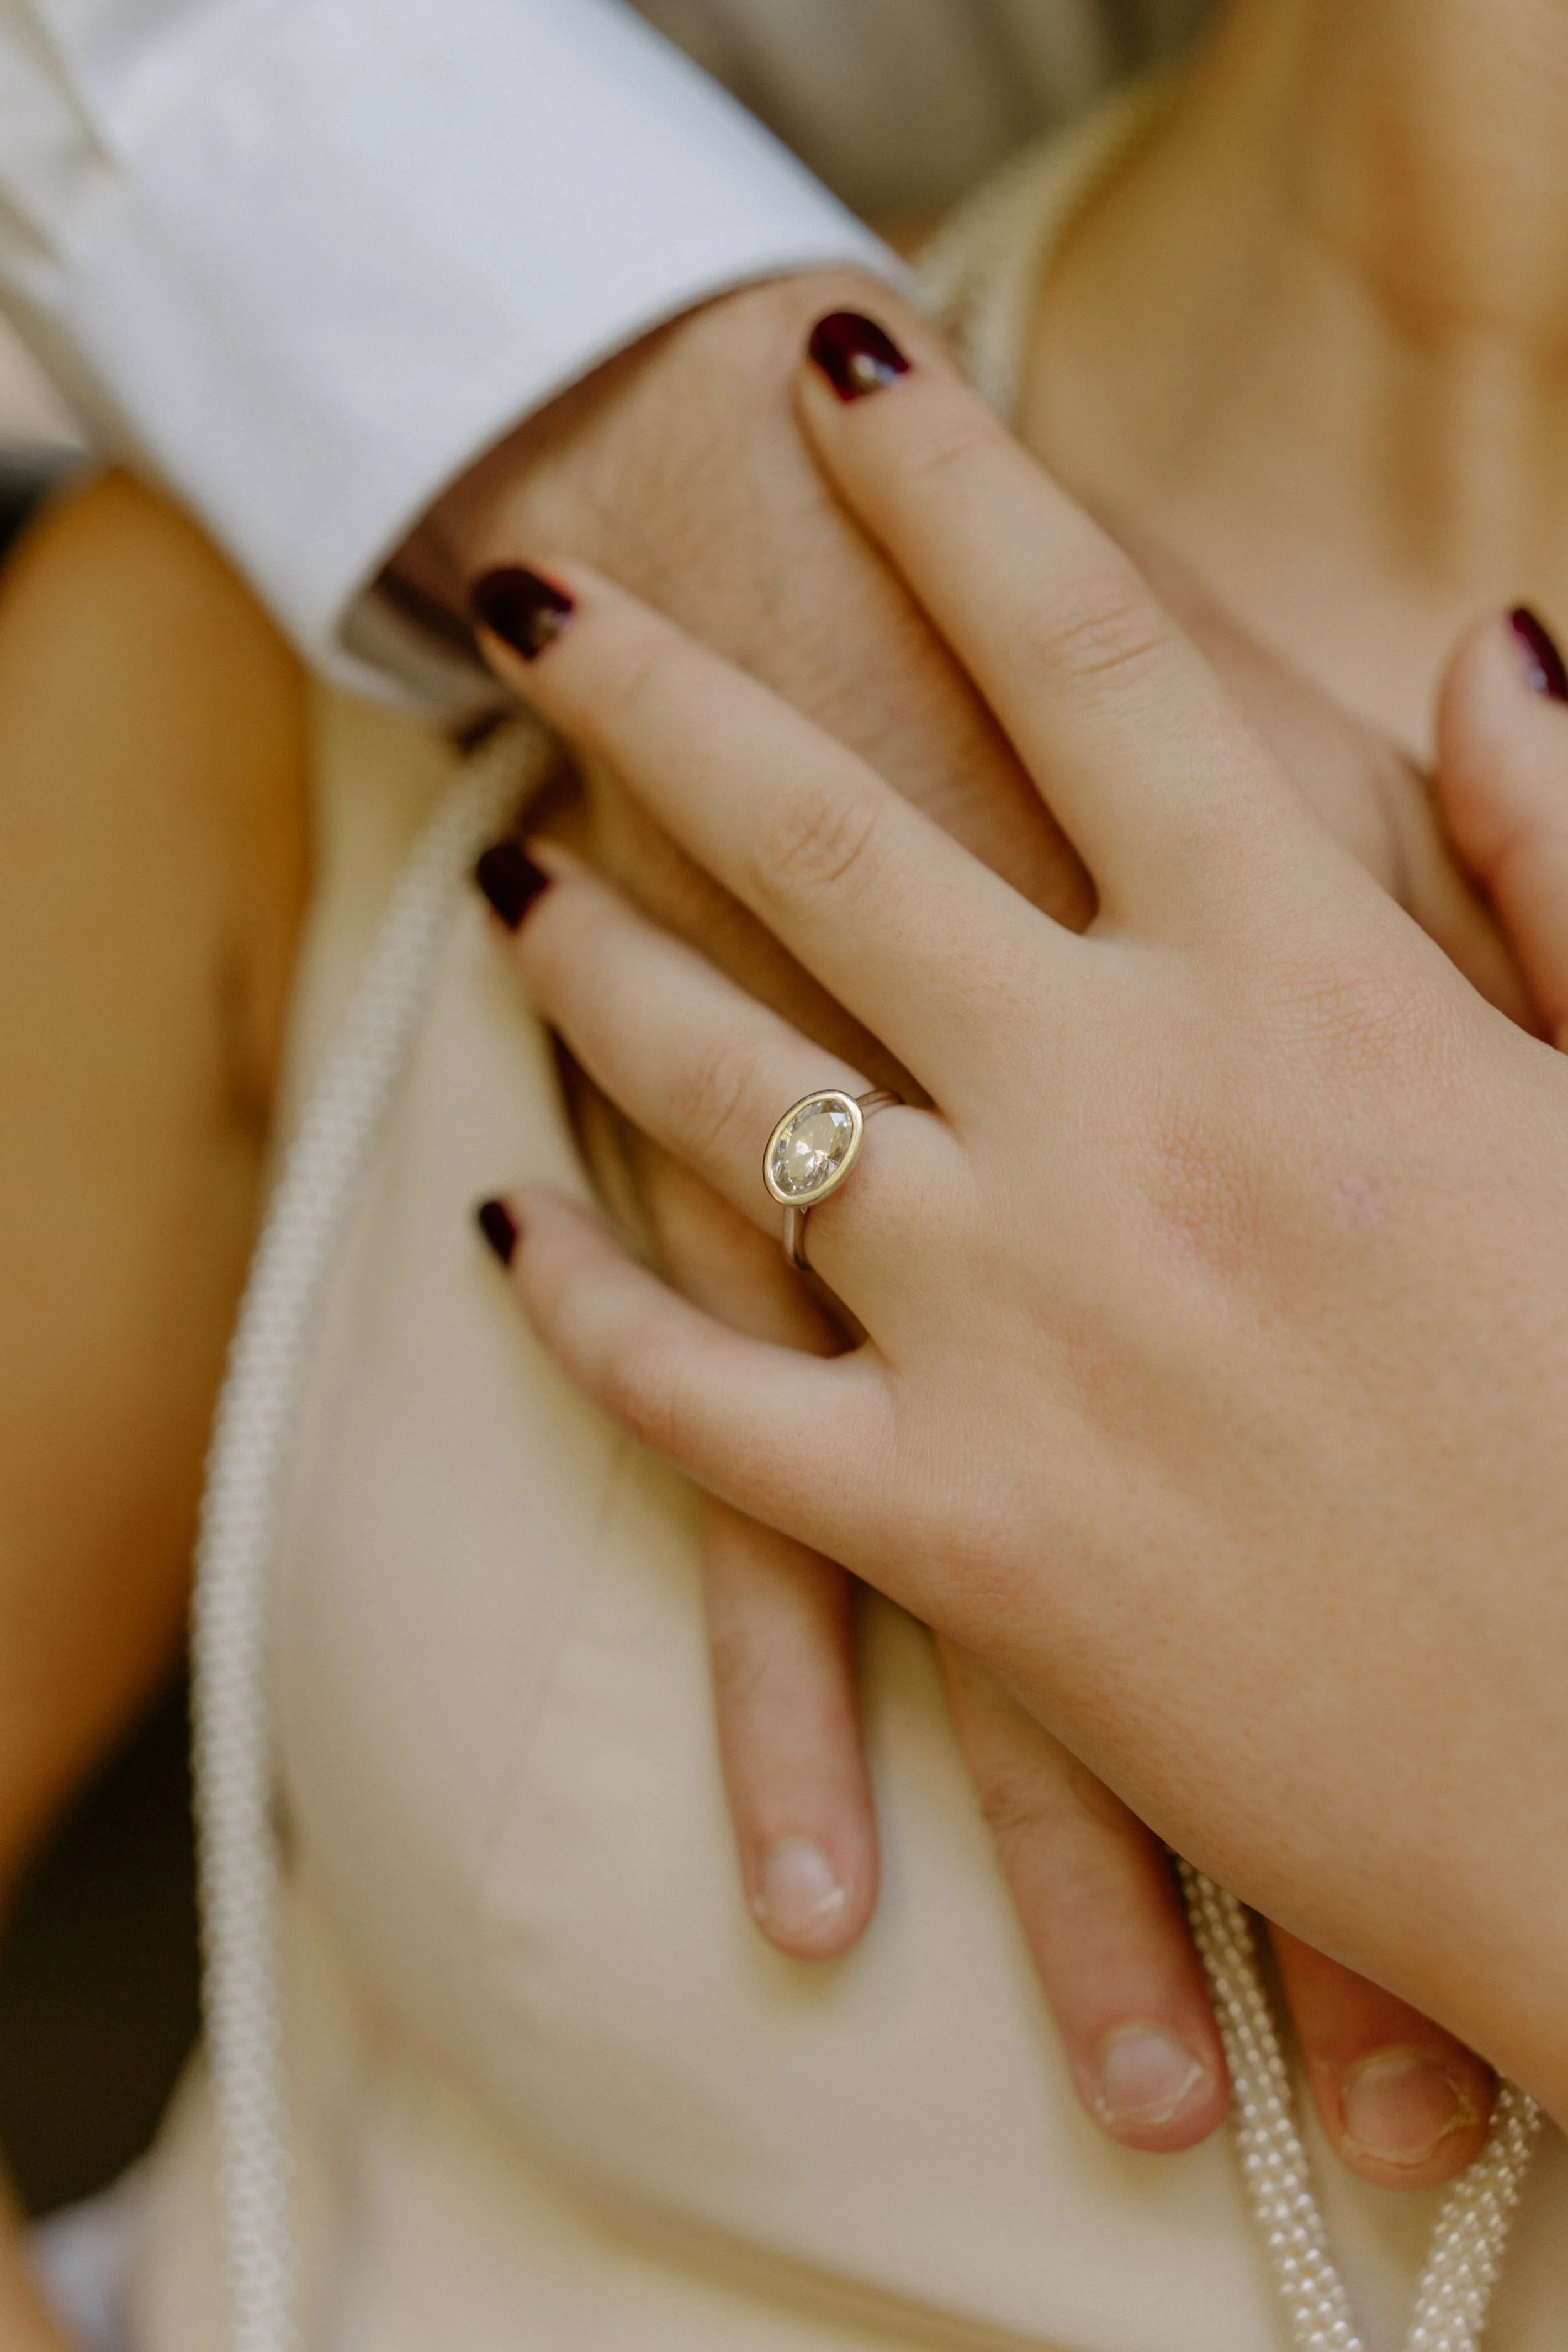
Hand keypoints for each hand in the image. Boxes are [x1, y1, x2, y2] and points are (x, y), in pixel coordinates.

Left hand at [467, 323, 1567, 2122]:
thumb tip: (1488, 647)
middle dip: (661, 690)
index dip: (962, 496)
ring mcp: (1008, 1327)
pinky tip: (509, 1239)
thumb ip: (1567, 854)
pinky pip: (694, 1401)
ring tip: (505, 888)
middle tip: (534, 600)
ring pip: (718, 1092)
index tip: (846, 380)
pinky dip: (584, 1314)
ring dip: (590, 969)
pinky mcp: (945, 1531)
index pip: (1096, 660)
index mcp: (1310, 992)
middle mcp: (1121, 1121)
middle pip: (827, 838)